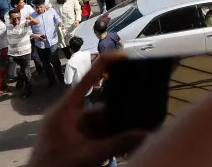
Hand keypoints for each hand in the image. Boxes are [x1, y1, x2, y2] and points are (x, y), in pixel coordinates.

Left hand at [29, 52, 146, 166]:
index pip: (87, 80)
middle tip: (142, 113)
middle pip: (101, 107)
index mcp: (65, 111)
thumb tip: (146, 134)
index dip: (104, 64)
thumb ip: (117, 145)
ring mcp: (72, 130)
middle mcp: (69, 116)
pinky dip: (111, 139)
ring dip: (117, 129)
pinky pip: (98, 135)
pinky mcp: (76, 142)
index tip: (123, 54)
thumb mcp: (88, 156)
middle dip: (120, 112)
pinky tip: (126, 146)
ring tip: (137, 134)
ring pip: (102, 123)